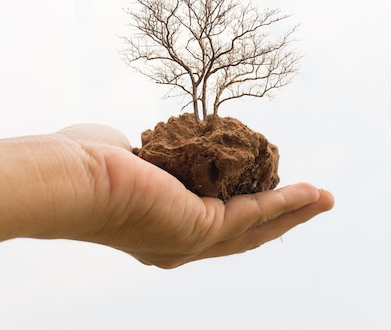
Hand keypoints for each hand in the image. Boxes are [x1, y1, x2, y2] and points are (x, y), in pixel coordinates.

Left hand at [56, 124, 333, 267]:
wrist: (66, 178)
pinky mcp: (200, 228)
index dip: (248, 211)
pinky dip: (286, 203)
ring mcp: (190, 241)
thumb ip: (156, 158)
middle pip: (244, 234)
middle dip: (282, 219)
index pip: (216, 223)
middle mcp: (179, 244)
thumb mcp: (133, 160)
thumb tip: (158, 148)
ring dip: (294, 212)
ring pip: (257, 228)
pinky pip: (254, 213)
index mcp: (163, 227)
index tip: (269, 191)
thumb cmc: (85, 164)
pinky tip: (311, 192)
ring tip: (324, 199)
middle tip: (312, 202)